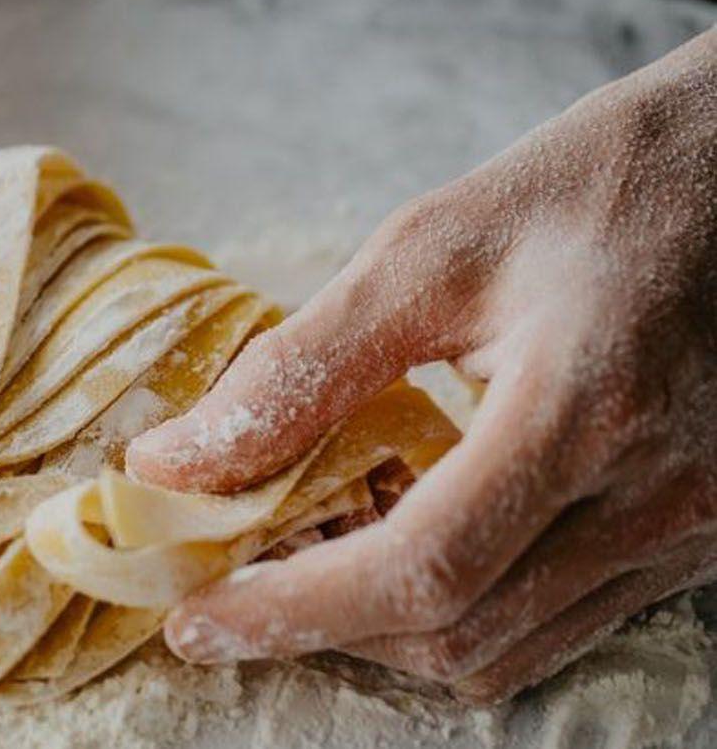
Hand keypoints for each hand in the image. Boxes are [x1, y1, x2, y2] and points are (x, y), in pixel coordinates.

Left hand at [126, 28, 716, 702]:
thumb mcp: (430, 250)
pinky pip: (554, 624)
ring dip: (381, 630)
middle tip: (226, 586)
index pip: (421, 567)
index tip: (195, 620)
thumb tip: (172, 462)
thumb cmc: (596, 187)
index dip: (292, 610)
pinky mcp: (695, 539)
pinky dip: (454, 611)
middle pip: (456, 633)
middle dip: (320, 629)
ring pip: (504, 650)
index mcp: (587, 408)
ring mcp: (690, 531)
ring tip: (300, 558)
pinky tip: (394, 541)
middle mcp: (656, 497)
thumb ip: (298, 367)